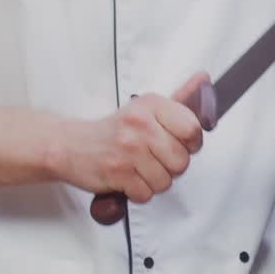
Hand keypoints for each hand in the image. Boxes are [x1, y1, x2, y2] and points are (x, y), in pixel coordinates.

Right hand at [56, 72, 207, 202]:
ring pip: (165, 181)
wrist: (70, 145)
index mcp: (151, 105)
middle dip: (170, 166)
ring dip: (154, 181)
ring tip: (139, 168)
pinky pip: (145, 194)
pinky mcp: (116, 173)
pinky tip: (128, 178)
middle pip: (181, 161)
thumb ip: (179, 97)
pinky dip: (138, 192)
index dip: (191, 144)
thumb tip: (204, 79)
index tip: (180, 144)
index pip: (192, 129)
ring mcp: (127, 149)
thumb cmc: (113, 129)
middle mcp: (140, 125)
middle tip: (153, 158)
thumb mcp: (146, 107)